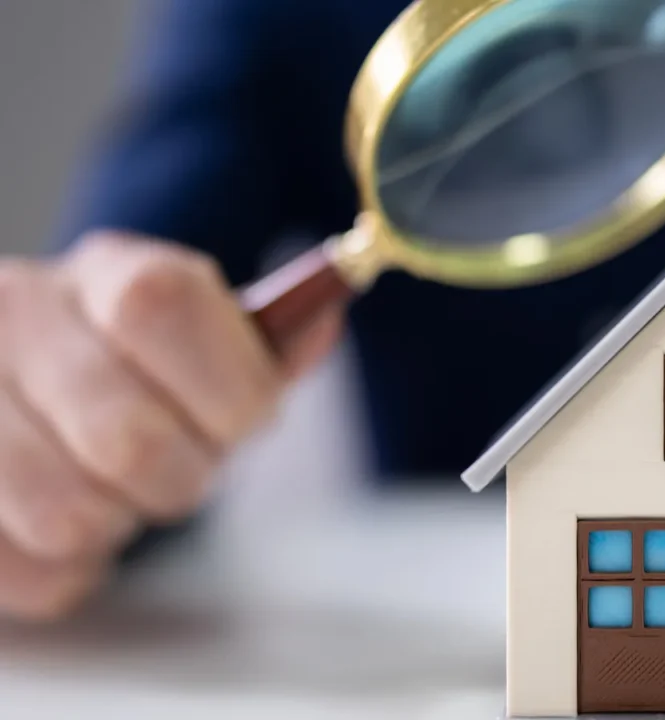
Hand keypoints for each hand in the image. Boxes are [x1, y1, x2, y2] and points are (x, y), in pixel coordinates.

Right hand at [0, 231, 342, 620]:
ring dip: (113, 525)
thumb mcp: (208, 348)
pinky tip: (55, 522)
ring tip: (108, 491)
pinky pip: (29, 571)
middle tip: (175, 469)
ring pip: (67, 515)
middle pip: (130, 439)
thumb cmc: (142, 382)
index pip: (163, 302)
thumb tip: (323, 318)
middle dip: (181, 479)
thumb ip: (267, 347)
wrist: (24, 404)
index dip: (228, 384)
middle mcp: (14, 312)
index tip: (245, 421)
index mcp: (106, 273)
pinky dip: (65, 571)